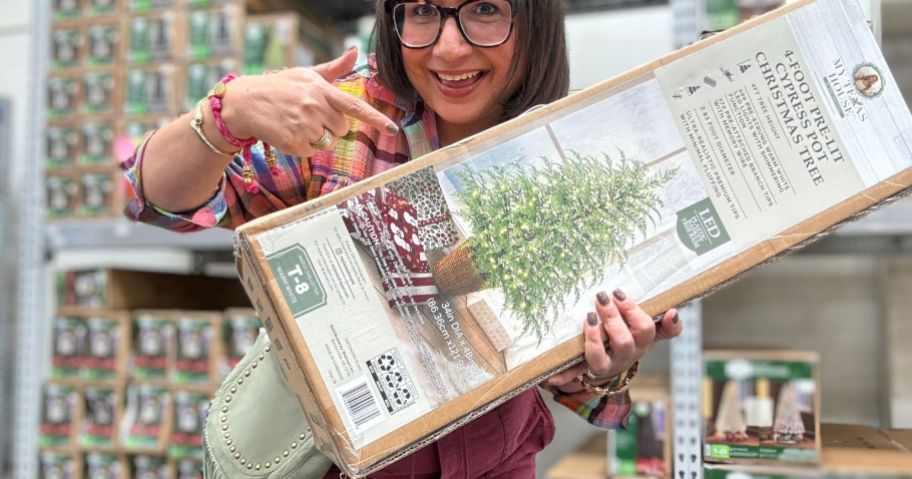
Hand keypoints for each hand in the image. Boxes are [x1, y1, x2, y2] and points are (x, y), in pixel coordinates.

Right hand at [220, 47, 398, 157]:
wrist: (245, 102)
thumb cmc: (279, 87)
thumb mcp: (306, 74)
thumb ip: (334, 69)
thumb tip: (355, 52)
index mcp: (321, 90)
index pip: (355, 107)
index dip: (376, 119)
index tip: (393, 129)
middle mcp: (315, 107)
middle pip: (342, 128)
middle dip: (330, 126)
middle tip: (309, 116)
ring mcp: (305, 126)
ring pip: (328, 142)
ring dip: (317, 138)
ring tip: (297, 123)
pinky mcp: (295, 142)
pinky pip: (311, 152)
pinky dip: (302, 147)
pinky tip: (289, 133)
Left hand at [545, 289, 682, 392]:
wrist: (611, 362)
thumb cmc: (629, 337)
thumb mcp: (647, 329)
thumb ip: (665, 324)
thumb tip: (675, 312)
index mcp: (642, 342)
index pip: (646, 330)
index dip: (635, 313)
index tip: (620, 294)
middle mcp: (626, 356)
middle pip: (624, 341)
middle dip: (612, 318)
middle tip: (602, 297)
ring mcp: (606, 366)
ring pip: (600, 357)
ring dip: (593, 337)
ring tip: (588, 317)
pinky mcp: (587, 371)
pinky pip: (575, 374)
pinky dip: (564, 375)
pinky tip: (552, 376)